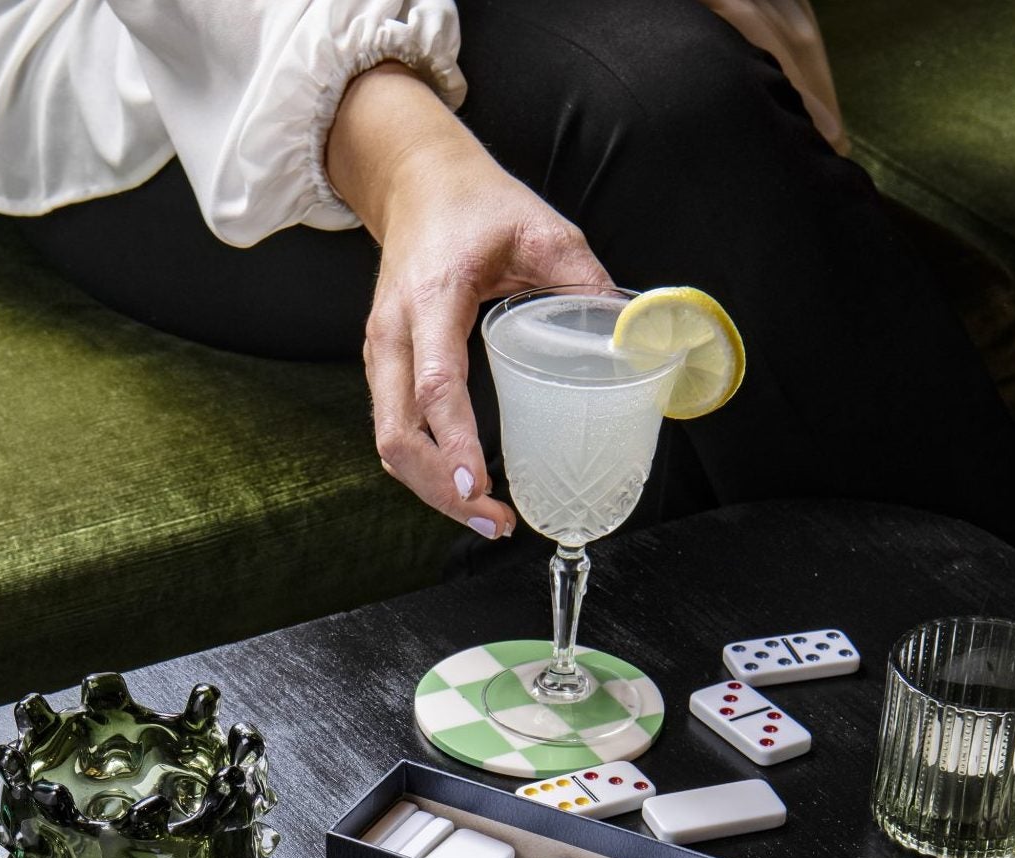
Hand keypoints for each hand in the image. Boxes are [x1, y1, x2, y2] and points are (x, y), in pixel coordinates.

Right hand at [328, 64, 611, 537]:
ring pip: (389, 441)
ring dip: (429, 489)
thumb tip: (634, 340)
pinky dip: (423, 468)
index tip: (476, 484)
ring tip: (484, 515)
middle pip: (397, 434)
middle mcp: (394, 333)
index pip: (436, 385)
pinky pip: (392, 430)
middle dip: (439, 490)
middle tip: (494, 519)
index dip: (455, 441)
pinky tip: (460, 487)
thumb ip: (586, 283)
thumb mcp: (543, 231)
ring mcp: (381, 353)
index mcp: (433, 298)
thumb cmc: (476, 205)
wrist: (416, 182)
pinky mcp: (383, 366)